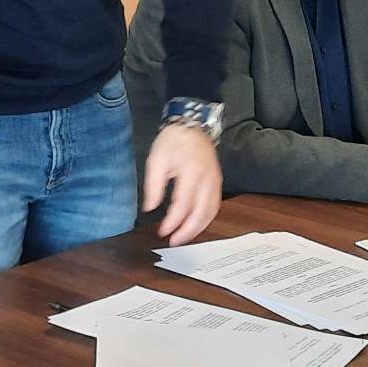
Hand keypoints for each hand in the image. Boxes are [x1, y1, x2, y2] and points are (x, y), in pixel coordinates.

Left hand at [143, 124, 221, 245]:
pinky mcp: (217, 182)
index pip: (183, 204)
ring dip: (198, 228)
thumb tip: (150, 208)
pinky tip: (195, 225)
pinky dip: (206, 219)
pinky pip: (215, 205)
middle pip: (201, 212)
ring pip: (211, 212)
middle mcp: (207, 178)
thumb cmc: (173, 140)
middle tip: (174, 242)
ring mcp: (215, 181)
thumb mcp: (156, 159)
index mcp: (191, 171)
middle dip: (188, 231)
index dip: (173, 221)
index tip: (162, 231)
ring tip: (183, 237)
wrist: (192, 125)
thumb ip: (154, 185)